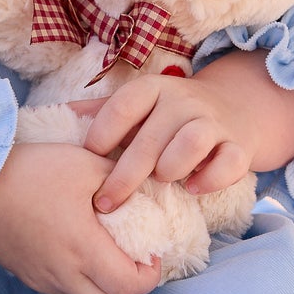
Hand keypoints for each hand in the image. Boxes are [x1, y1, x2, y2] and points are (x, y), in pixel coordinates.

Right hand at [0, 144, 160, 293]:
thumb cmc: (30, 170)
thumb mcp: (84, 163)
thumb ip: (121, 178)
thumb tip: (145, 187)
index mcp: (82, 248)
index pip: (130, 287)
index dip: (150, 276)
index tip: (150, 252)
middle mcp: (63, 274)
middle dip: (130, 291)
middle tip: (132, 260)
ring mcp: (42, 279)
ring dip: (103, 288)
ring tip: (103, 254)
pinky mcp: (26, 276)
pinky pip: (63, 292)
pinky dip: (79, 281)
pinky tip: (74, 250)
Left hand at [74, 50, 293, 214]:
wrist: (234, 108)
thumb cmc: (170, 115)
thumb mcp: (138, 106)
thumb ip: (100, 113)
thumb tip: (55, 118)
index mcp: (152, 89)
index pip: (122, 105)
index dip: (101, 135)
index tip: (87, 162)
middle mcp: (182, 101)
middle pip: (150, 137)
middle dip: (124, 176)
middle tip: (105, 204)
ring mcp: (212, 122)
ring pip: (191, 142)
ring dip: (170, 167)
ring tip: (160, 182)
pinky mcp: (239, 145)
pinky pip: (229, 162)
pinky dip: (211, 178)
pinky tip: (193, 189)